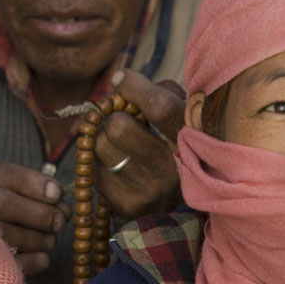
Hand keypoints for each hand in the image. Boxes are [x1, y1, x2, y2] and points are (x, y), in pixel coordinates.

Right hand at [0, 162, 71, 275]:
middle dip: (36, 211)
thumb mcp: (10, 199)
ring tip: (50, 241)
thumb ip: (35, 195)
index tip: (58, 192)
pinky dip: (31, 261)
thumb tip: (60, 201)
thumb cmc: (2, 222)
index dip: (30, 181)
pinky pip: (6, 264)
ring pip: (2, 234)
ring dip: (37, 238)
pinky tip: (43, 258)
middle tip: (60, 221)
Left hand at [93, 70, 184, 217]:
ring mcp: (148, 190)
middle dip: (115, 117)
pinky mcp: (125, 204)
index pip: (161, 108)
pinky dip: (101, 161)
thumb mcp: (180, 114)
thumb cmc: (173, 141)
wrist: (172, 200)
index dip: (135, 88)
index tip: (120, 79)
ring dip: (104, 138)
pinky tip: (119, 167)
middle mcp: (172, 169)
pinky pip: (93, 166)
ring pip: (100, 144)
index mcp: (191, 140)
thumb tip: (120, 80)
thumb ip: (159, 91)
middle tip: (124, 119)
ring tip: (123, 145)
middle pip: (118, 127)